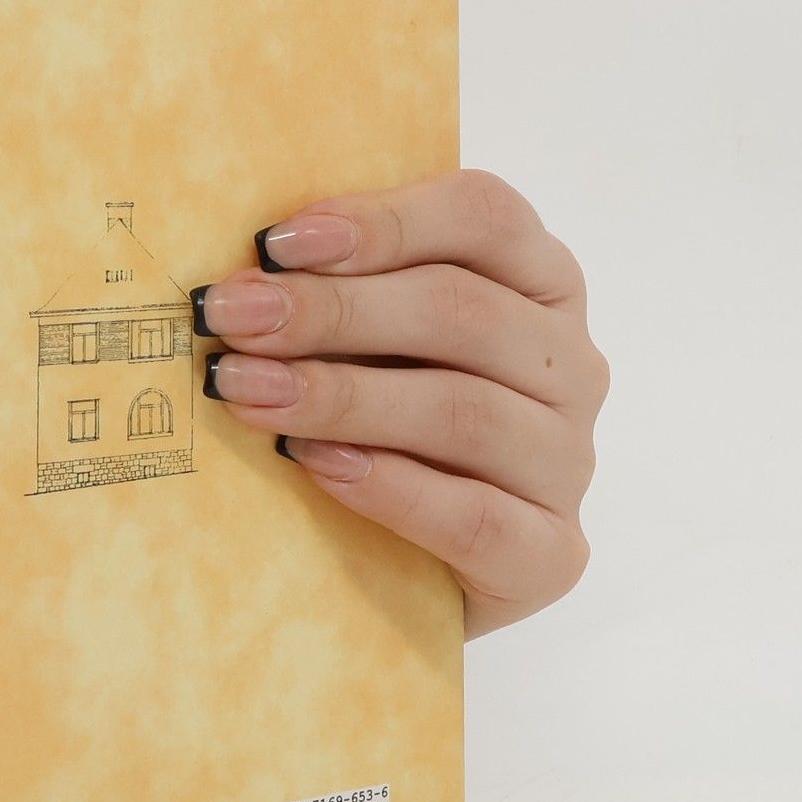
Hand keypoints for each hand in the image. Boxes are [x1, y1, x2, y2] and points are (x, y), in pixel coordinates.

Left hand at [192, 170, 606, 637]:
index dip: (382, 222)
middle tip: (232, 320)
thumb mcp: (366, 346)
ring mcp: (566, 463)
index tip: (274, 243)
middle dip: (331, 310)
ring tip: (247, 393)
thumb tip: (247, 272)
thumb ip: (337, 293)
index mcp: (539, 285)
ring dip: (340, 396)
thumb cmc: (379, 432)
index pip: (485, 219)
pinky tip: (315, 466)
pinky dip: (388, 486)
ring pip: (463, 411)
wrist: (404, 581)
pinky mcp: (550, 555)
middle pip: (462, 311)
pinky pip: (474, 516)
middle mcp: (568, 366)